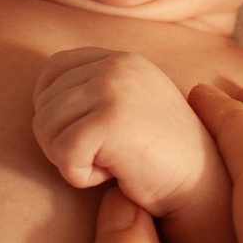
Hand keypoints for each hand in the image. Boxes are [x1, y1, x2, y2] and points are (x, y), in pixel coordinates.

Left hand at [32, 47, 216, 211]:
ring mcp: (112, 89)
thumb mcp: (130, 106)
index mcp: (119, 58)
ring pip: (46, 129)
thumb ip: (96, 90)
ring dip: (69, 159)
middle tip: (99, 158)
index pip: (53, 69)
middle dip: (60, 140)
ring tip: (108, 164)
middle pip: (44, 103)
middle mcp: (114, 65)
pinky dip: (79, 176)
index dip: (50, 106)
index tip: (75, 135)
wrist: (202, 184)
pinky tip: (111, 176)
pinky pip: (63, 154)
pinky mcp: (110, 121)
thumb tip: (40, 101)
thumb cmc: (161, 155)